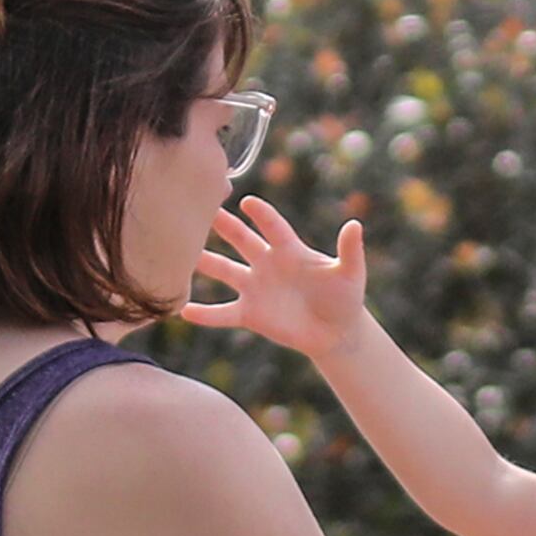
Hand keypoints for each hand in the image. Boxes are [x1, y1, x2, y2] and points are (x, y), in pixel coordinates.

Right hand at [182, 197, 374, 358]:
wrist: (336, 332)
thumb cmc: (345, 298)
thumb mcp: (350, 273)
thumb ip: (350, 250)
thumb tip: (355, 225)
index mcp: (290, 250)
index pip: (273, 227)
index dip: (262, 215)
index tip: (247, 202)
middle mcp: (267, 263)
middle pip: (241, 240)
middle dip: (223, 225)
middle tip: (201, 208)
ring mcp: (255, 288)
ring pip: (224, 271)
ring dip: (204, 263)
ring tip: (180, 255)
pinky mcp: (250, 314)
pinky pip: (223, 314)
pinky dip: (204, 314)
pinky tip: (183, 311)